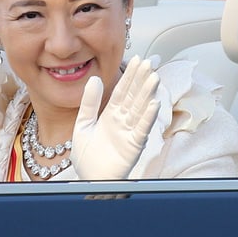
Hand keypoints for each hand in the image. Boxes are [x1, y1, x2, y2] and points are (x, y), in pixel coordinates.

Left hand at [71, 55, 159, 179]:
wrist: (88, 178)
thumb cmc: (87, 155)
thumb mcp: (83, 123)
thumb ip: (89, 102)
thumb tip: (94, 79)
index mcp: (111, 115)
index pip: (122, 91)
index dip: (130, 75)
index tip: (137, 59)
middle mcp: (123, 121)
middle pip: (134, 96)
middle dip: (141, 80)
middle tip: (149, 62)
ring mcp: (129, 132)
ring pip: (140, 109)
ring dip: (147, 94)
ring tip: (154, 78)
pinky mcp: (133, 146)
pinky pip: (141, 129)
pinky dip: (147, 117)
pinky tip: (153, 104)